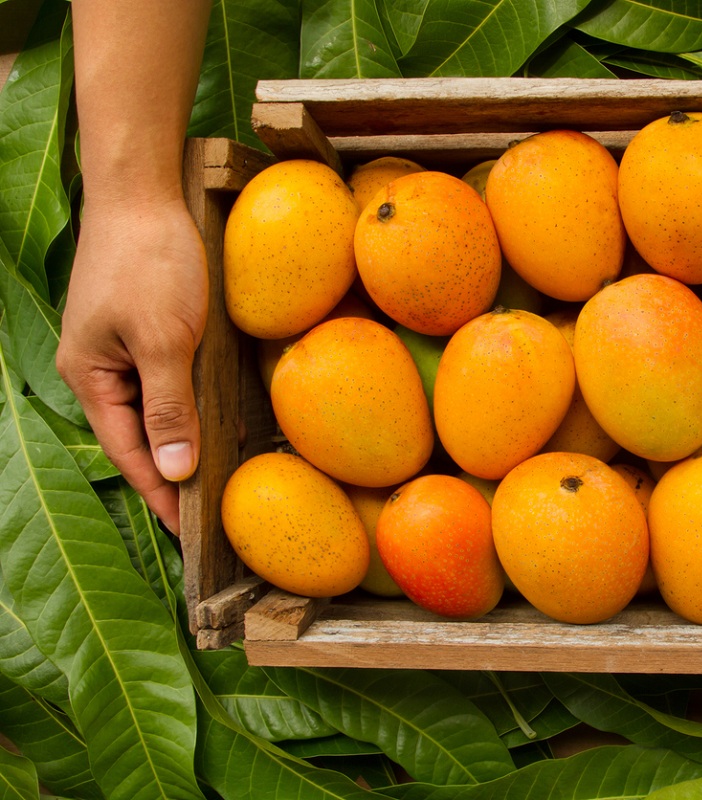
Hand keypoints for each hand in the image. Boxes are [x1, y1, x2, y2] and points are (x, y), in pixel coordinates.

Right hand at [58, 198, 207, 532]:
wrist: (143, 194)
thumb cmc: (149, 262)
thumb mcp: (164, 339)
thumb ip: (168, 406)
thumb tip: (174, 471)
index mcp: (92, 377)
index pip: (129, 454)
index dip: (159, 494)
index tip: (188, 532)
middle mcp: (101, 370)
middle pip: (136, 438)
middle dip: (168, 477)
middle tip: (206, 517)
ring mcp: (122, 349)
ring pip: (151, 412)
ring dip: (177, 445)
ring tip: (209, 483)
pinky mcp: (146, 330)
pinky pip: (164, 384)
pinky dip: (184, 409)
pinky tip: (208, 424)